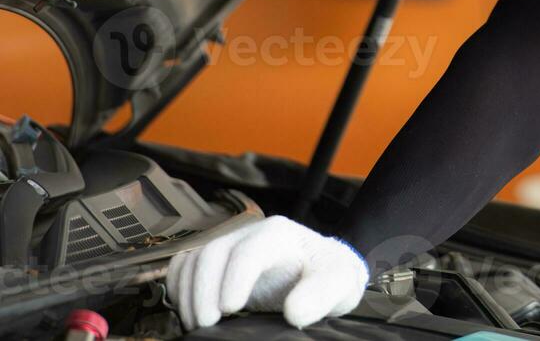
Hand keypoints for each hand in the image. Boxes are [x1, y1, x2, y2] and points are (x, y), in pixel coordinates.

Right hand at [166, 214, 368, 329]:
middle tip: (207, 324)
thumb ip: (322, 293)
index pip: (249, 251)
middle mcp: (251, 235)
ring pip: (194, 259)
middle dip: (204, 290)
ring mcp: (232, 246)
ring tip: (198, 323)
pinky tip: (190, 310)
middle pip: (213, 252)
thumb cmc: (331, 273)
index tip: (230, 309)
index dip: (234, 278)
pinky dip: (180, 287)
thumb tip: (295, 311)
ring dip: (189, 293)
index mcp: (279, 235)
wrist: (324, 270)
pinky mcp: (219, 262)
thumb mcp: (340, 282)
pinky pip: (186, 266)